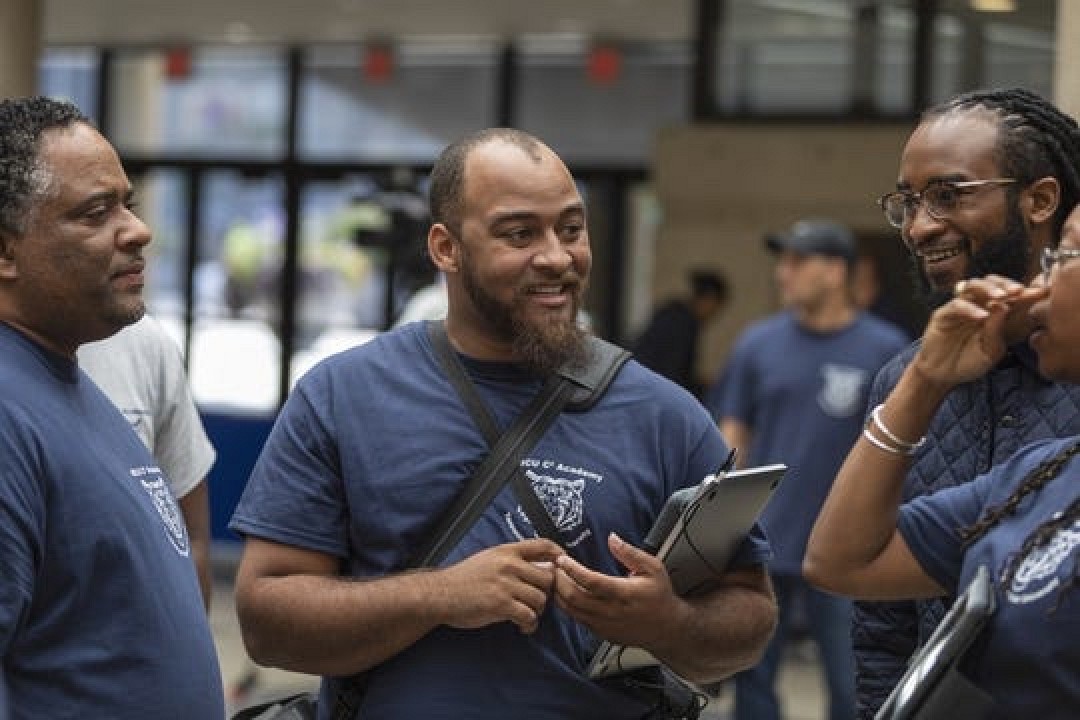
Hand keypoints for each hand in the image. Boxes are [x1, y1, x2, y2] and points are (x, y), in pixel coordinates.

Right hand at [436, 538, 563, 633]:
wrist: (440, 594)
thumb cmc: (463, 580)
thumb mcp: (488, 560)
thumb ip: (512, 562)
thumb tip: (541, 568)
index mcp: (506, 551)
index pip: (542, 545)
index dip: (558, 554)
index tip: (563, 565)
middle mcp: (509, 564)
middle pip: (548, 577)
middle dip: (546, 593)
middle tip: (537, 603)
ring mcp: (505, 584)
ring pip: (540, 599)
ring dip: (537, 612)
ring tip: (527, 617)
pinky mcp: (501, 604)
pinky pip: (529, 615)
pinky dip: (529, 625)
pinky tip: (522, 626)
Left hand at [553, 533, 683, 650]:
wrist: (666, 628)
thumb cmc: (659, 596)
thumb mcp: (652, 568)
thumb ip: (630, 553)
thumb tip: (612, 538)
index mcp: (625, 593)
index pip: (592, 582)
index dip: (573, 570)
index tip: (562, 559)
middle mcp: (612, 611)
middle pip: (575, 598)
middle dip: (559, 581)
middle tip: (553, 567)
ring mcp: (604, 625)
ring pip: (572, 610)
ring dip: (559, 594)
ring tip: (555, 578)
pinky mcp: (600, 633)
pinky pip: (577, 619)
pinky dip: (566, 605)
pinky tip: (564, 593)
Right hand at [913, 275, 1038, 388]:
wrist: (944, 376)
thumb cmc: (968, 363)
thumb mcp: (992, 351)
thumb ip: (998, 330)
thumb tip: (1004, 307)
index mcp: (994, 314)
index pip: (1010, 296)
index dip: (1025, 293)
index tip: (1039, 292)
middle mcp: (978, 306)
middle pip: (992, 283)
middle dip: (1007, 284)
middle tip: (1019, 290)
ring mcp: (961, 309)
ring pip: (973, 286)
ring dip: (989, 288)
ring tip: (1001, 297)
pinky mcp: (943, 315)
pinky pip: (957, 305)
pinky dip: (970, 308)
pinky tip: (981, 316)